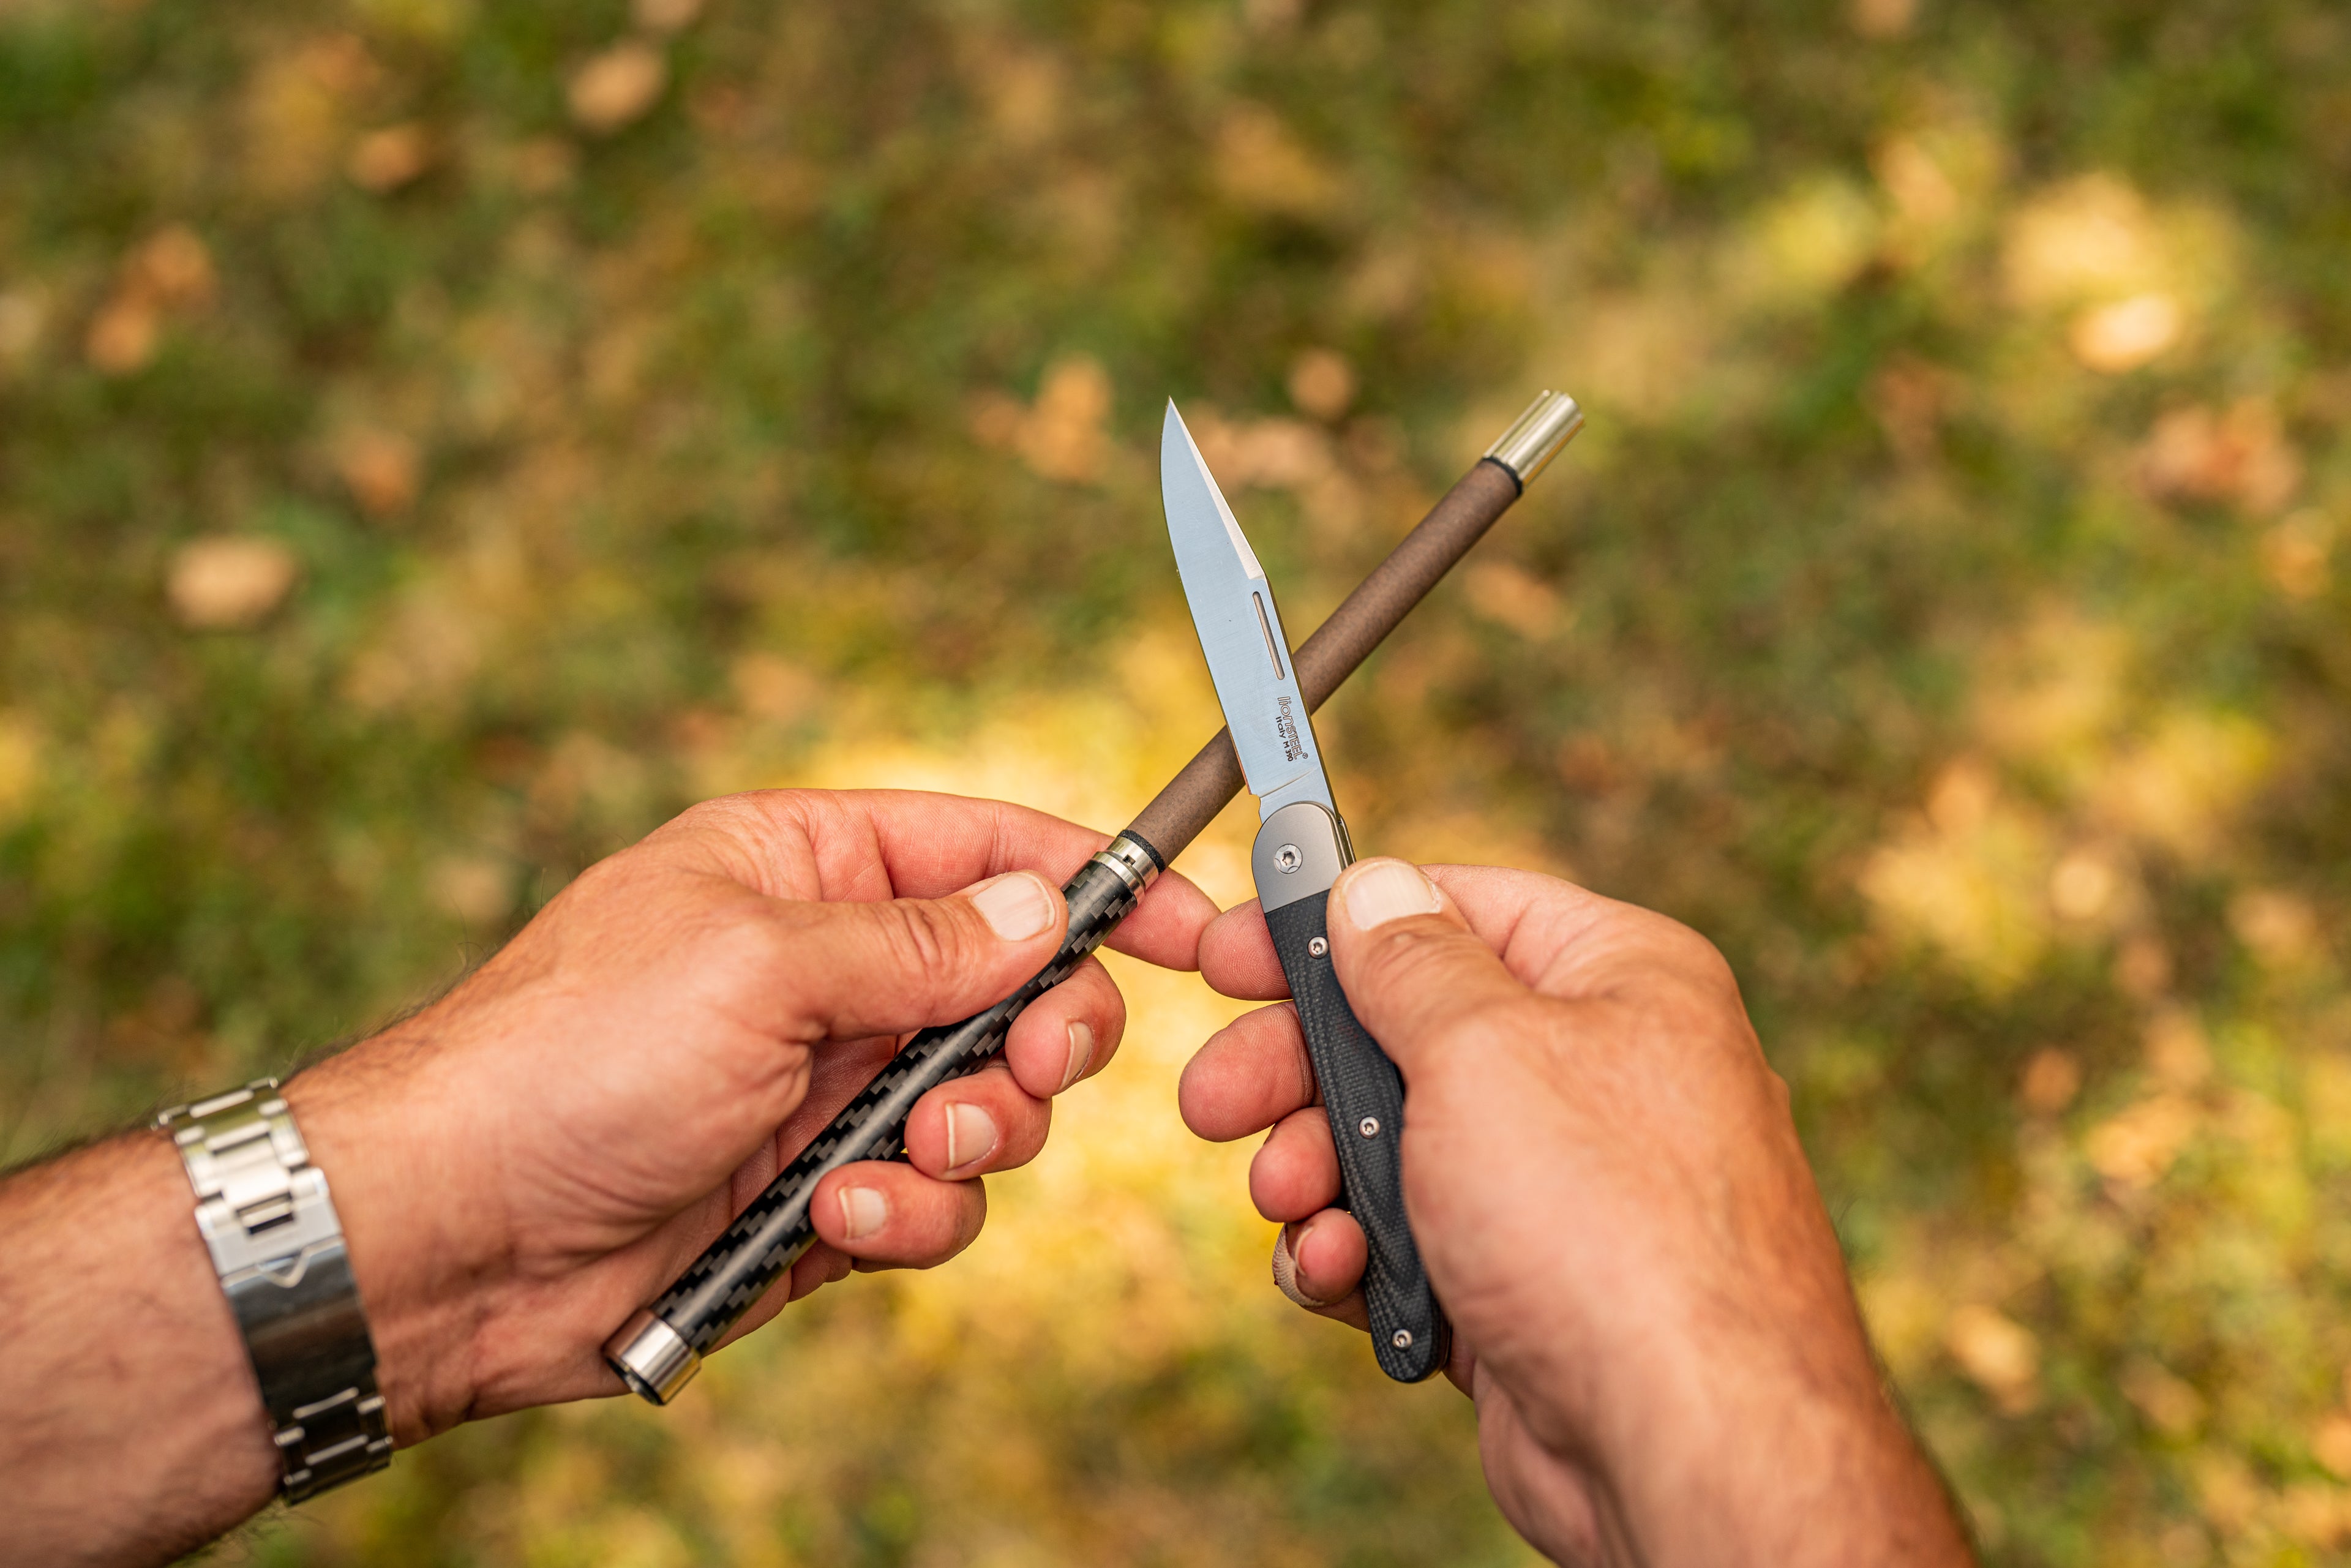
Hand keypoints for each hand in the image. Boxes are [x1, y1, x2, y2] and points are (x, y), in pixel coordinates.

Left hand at [0, 789, 1216, 1567]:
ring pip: (991, 1109)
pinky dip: (906, 1222)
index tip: (1199, 932)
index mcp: (806, 869)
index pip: (994, 850)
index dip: (1103, 884)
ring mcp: (830, 1087)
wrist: (455, 1238)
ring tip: (891, 1167)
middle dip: (1037, 1042)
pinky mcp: (824, 1194)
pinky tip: (835, 1225)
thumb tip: (1046, 909)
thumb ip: (921, 940)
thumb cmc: (575, 1058)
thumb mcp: (757, 962)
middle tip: (1013, 1079)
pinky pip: (933, 1205)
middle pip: (1022, 989)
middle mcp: (831, 972)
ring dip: (967, 1146)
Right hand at [1179, 859, 1970, 1567]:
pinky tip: (1338, 1275)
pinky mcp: (1523, 1286)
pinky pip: (1410, 1245)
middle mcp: (1596, 1073)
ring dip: (1319, 1173)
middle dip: (1298, 1070)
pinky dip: (1359, 1256)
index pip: (1455, 909)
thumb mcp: (1484, 1049)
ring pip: (1393, 1147)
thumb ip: (1409, 962)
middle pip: (1404, 1035)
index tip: (1232, 953)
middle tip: (1212, 1099)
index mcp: (1618, 980)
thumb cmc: (1609, 1223)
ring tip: (1289, 1202)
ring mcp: (1560, 1188)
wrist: (1684, 1444)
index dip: (1332, 923)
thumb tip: (1370, 887)